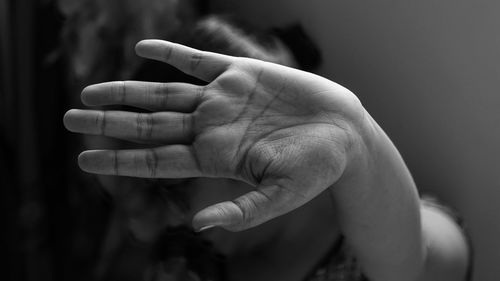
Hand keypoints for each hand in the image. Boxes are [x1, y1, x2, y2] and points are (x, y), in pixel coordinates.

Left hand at [64, 40, 366, 230]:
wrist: (344, 132)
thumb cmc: (318, 168)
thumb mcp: (282, 195)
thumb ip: (242, 210)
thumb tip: (198, 227)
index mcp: (216, 158)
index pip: (156, 160)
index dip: (119, 160)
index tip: (83, 160)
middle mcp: (211, 128)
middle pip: (149, 125)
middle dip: (109, 122)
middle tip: (69, 119)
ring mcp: (223, 99)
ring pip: (164, 94)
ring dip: (127, 91)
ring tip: (90, 92)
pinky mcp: (241, 73)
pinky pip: (197, 60)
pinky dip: (171, 53)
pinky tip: (144, 48)